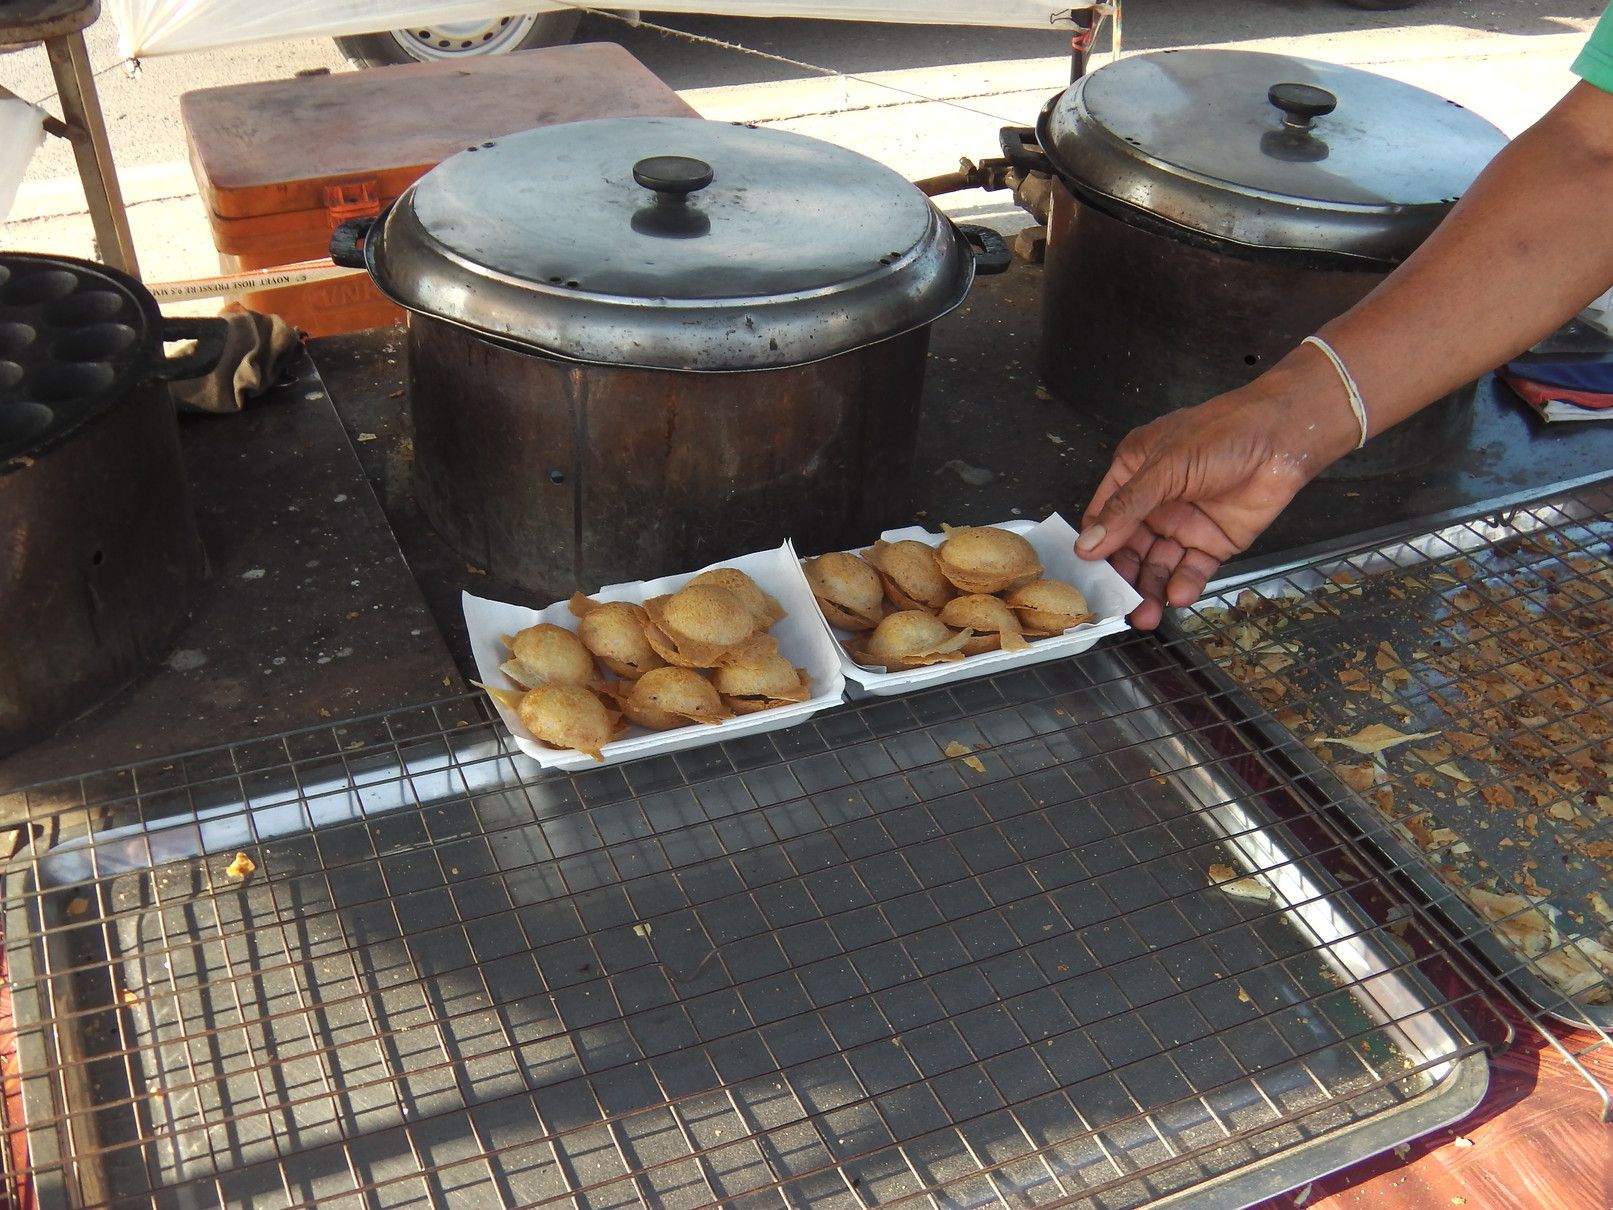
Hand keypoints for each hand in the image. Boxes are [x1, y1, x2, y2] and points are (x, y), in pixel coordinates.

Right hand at [1076, 384, 1354, 628]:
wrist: (1284, 438)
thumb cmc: (1221, 436)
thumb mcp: (1165, 468)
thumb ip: (1126, 509)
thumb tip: (1086, 546)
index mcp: (1133, 473)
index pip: (1103, 518)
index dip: (1094, 546)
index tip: (1086, 577)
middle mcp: (1155, 502)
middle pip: (1129, 549)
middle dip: (1124, 577)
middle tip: (1118, 606)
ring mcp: (1184, 523)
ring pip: (1158, 564)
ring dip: (1150, 589)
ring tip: (1146, 615)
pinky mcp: (1214, 542)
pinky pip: (1192, 569)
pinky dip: (1184, 584)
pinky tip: (1178, 595)